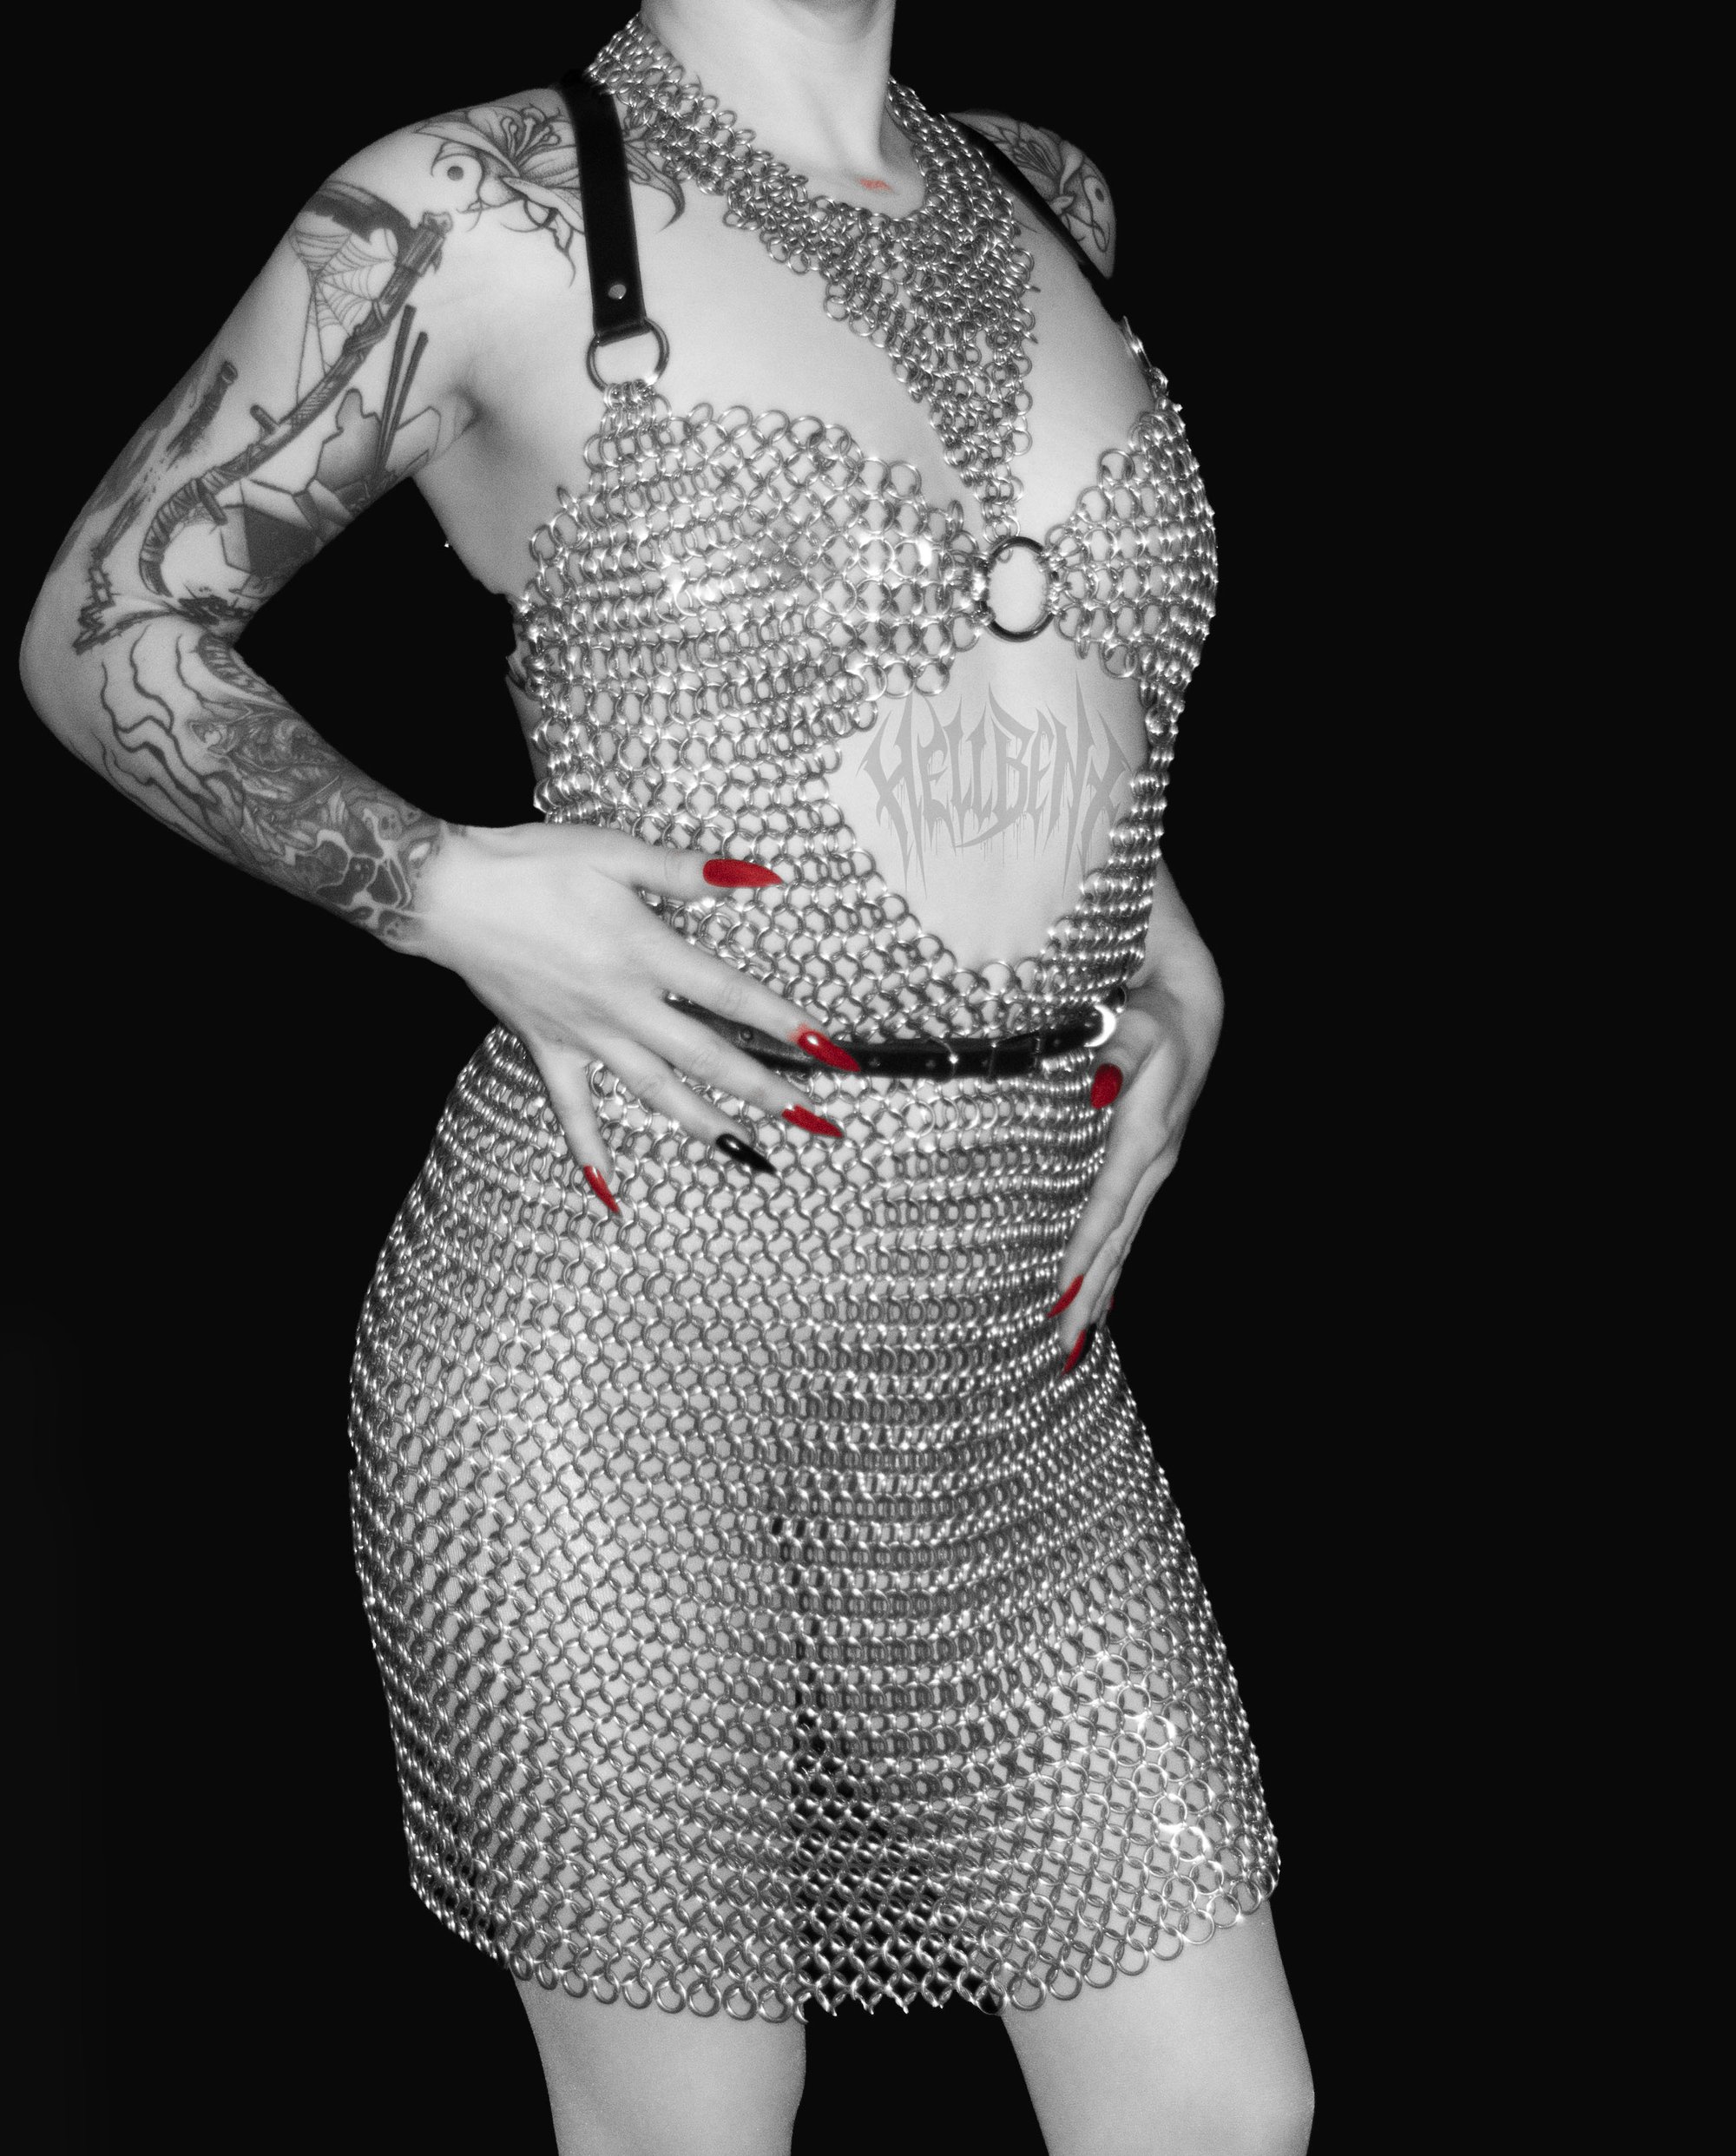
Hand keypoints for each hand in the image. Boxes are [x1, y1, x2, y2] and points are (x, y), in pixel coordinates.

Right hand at [410, 823, 850, 1203]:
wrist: (447, 894)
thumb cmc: (531, 864)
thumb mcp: (615, 851)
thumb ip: (685, 872)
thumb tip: (757, 877)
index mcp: (644, 953)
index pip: (732, 996)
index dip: (784, 1022)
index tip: (830, 1051)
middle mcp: (622, 1005)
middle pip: (707, 1057)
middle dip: (766, 1091)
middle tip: (815, 1120)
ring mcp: (585, 1035)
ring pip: (656, 1091)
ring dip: (707, 1125)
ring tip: (752, 1155)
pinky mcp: (548, 1049)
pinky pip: (573, 1112)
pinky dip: (592, 1153)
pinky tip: (611, 1194)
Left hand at [1049, 959, 1223, 1362]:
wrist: (1189, 1004)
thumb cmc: (1154, 1013)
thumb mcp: (1137, 1026)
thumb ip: (1117, 1057)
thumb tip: (1103, 1092)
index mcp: (1144, 1140)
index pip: (1105, 1211)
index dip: (1083, 1257)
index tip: (1061, 1301)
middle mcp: (1152, 1164)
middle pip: (1116, 1244)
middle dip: (1090, 1297)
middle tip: (1063, 1350)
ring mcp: (1153, 1169)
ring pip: (1123, 1242)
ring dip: (1101, 1291)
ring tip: (1077, 1340)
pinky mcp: (1147, 1165)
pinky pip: (1126, 1227)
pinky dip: (1110, 1264)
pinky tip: (1099, 1292)